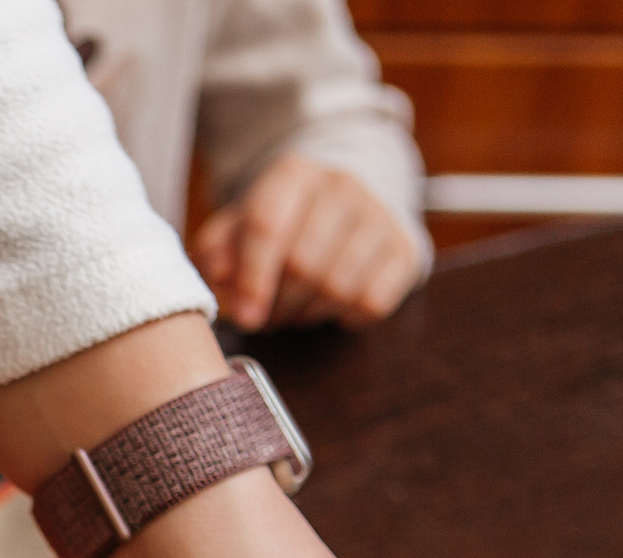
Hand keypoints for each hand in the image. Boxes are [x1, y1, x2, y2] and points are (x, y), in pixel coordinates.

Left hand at [189, 156, 421, 332]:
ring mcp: (379, 215)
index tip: (245, 316)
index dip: (252, 278)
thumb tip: (220, 278)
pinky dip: (346, 315)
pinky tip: (332, 305)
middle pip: (303, 263)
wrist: (349, 206)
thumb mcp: (239, 226)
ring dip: (309, 313)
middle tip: (267, 317)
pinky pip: (372, 301)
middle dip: (279, 303)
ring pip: (338, 287)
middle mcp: (341, 186)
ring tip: (296, 309)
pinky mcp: (404, 247)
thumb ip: (218, 250)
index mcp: (293, 174)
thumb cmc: (285, 223)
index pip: (267, 225)